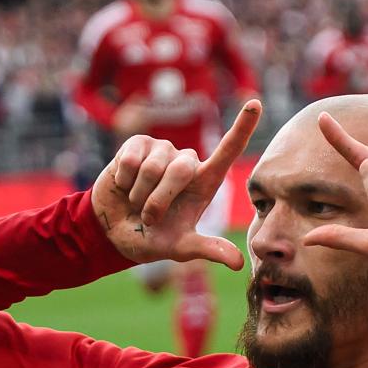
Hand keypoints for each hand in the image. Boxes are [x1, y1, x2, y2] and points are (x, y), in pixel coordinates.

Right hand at [92, 97, 260, 268]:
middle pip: (182, 169)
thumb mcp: (179, 248)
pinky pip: (132, 159)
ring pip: (154, 166)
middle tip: (149, 217)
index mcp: (203, 182)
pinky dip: (124, 180)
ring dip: (140, 193)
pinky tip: (123, 185)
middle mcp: (186, 162)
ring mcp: (161, 151)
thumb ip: (207, 249)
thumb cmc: (150, 238)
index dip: (242, 128)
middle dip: (160, 200)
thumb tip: (239, 263)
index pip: (228, 151)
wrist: (111, 232)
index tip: (256, 103)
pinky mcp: (137, 145)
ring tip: (135, 201)